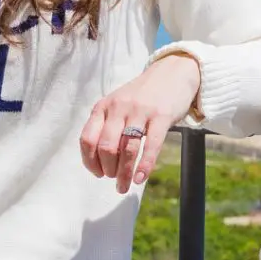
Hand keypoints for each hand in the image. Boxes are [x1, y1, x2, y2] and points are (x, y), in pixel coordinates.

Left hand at [80, 55, 200, 192]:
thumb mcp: (118, 105)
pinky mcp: (161, 115)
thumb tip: (98, 161)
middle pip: (106, 147)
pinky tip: (140, 178)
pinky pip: (150, 145)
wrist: (173, 73)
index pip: (87, 139)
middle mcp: (118, 108)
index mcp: (103, 107)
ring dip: (124, 173)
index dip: (89, 161)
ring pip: (127, 149)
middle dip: (108, 169)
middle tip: (114, 179)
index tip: (97, 173)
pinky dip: (144, 165)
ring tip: (124, 186)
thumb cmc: (142, 96)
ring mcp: (139, 111)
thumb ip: (107, 126)